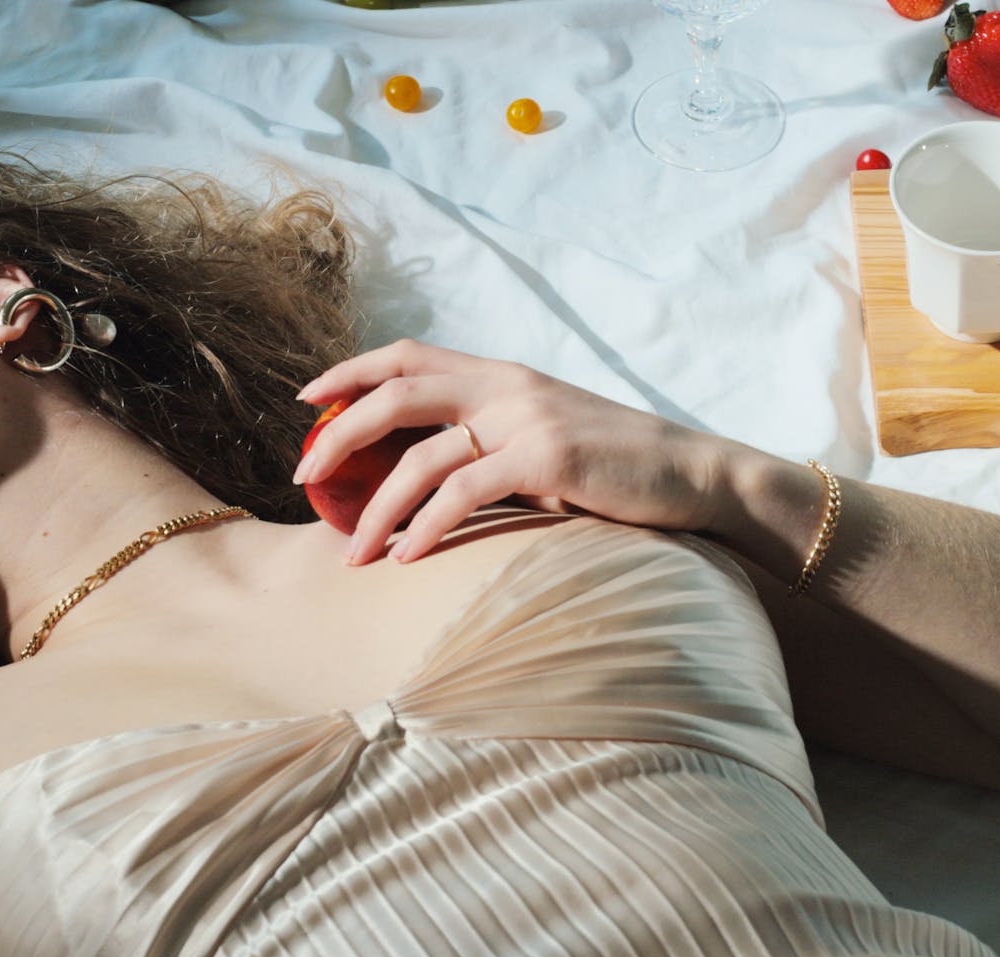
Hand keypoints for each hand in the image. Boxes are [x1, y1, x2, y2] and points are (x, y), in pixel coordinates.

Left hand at [294, 339, 735, 563]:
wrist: (695, 474)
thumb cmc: (618, 469)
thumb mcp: (548, 435)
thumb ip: (494, 439)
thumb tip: (430, 473)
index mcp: (503, 375)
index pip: (408, 355)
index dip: (350, 370)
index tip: (306, 401)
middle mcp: (507, 386)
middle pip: (397, 393)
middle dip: (339, 435)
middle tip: (303, 478)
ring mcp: (526, 419)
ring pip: (421, 457)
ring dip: (375, 509)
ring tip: (351, 555)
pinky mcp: (546, 459)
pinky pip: (463, 492)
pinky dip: (425, 527)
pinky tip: (405, 558)